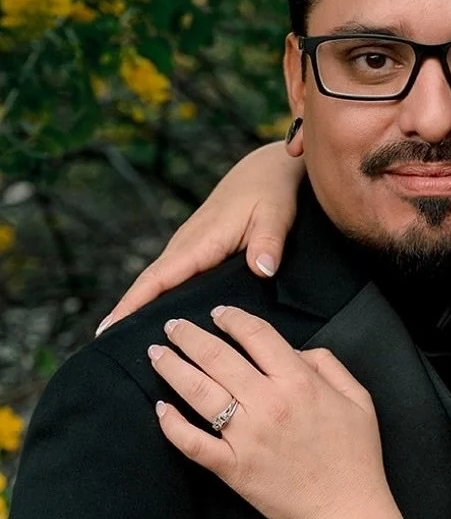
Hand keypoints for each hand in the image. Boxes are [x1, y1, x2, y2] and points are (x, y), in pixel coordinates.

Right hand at [98, 144, 303, 333]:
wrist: (264, 169)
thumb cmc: (270, 191)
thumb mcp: (276, 215)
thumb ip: (269, 243)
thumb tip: (262, 269)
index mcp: (201, 241)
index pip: (159, 278)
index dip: (134, 304)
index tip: (110, 328)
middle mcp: (187, 245)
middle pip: (150, 285)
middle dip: (126, 314)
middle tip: (107, 349)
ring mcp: (188, 246)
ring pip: (158, 281)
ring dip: (139, 307)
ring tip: (123, 344)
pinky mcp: (196, 248)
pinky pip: (171, 276)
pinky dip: (156, 296)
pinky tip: (156, 319)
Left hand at [148, 306, 387, 518]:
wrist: (346, 510)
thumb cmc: (356, 456)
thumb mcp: (358, 398)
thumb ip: (328, 365)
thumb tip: (296, 350)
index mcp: (299, 383)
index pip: (256, 335)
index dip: (232, 318)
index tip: (218, 313)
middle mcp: (267, 404)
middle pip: (217, 356)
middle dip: (189, 336)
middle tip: (172, 326)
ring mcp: (245, 437)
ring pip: (198, 391)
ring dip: (172, 368)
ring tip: (157, 354)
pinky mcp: (231, 467)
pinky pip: (192, 442)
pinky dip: (171, 425)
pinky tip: (160, 408)